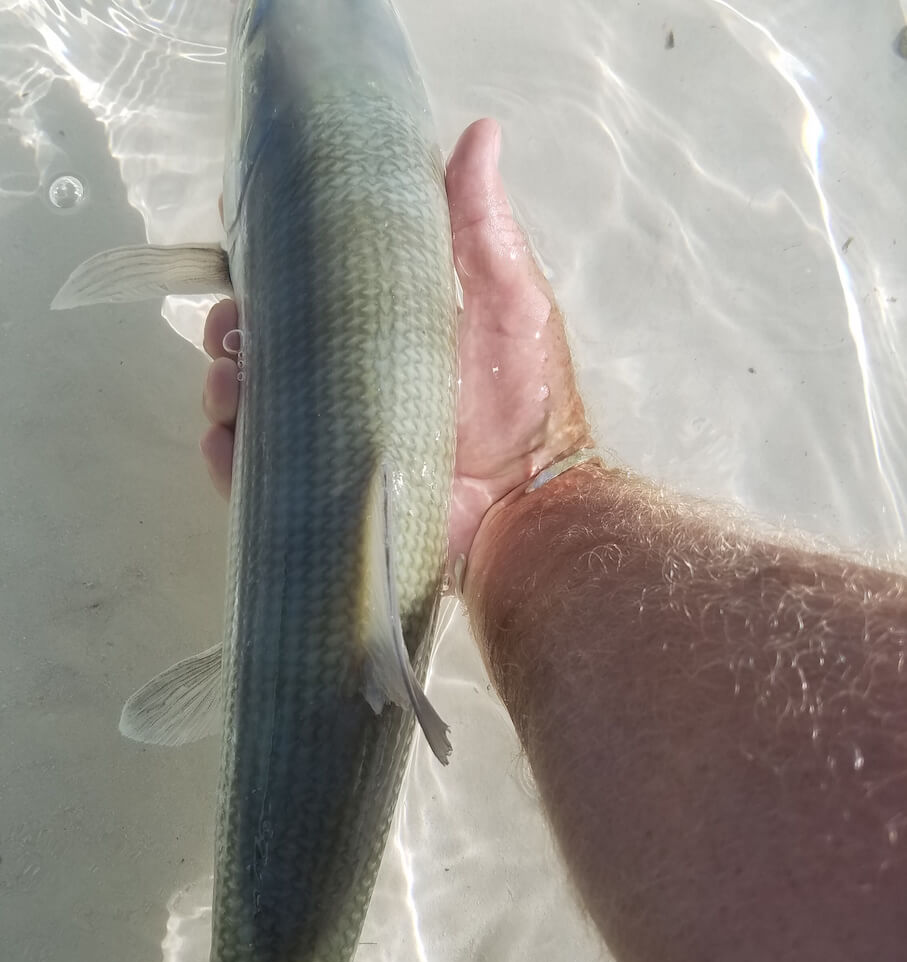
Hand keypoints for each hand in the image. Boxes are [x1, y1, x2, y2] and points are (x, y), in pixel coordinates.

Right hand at [201, 118, 591, 566]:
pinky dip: (228, 455)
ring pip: (244, 402)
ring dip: (221, 385)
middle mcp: (340, 377)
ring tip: (231, 383)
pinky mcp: (315, 491)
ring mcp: (323, 435)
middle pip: (258, 341)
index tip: (242, 227)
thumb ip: (483, 226)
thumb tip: (480, 131)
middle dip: (231, 326)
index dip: (265, 256)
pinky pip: (251, 472)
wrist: (528, 504)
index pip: (303, 282)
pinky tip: (226, 439)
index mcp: (374, 325)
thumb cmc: (524, 400)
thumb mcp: (510, 301)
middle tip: (234, 328)